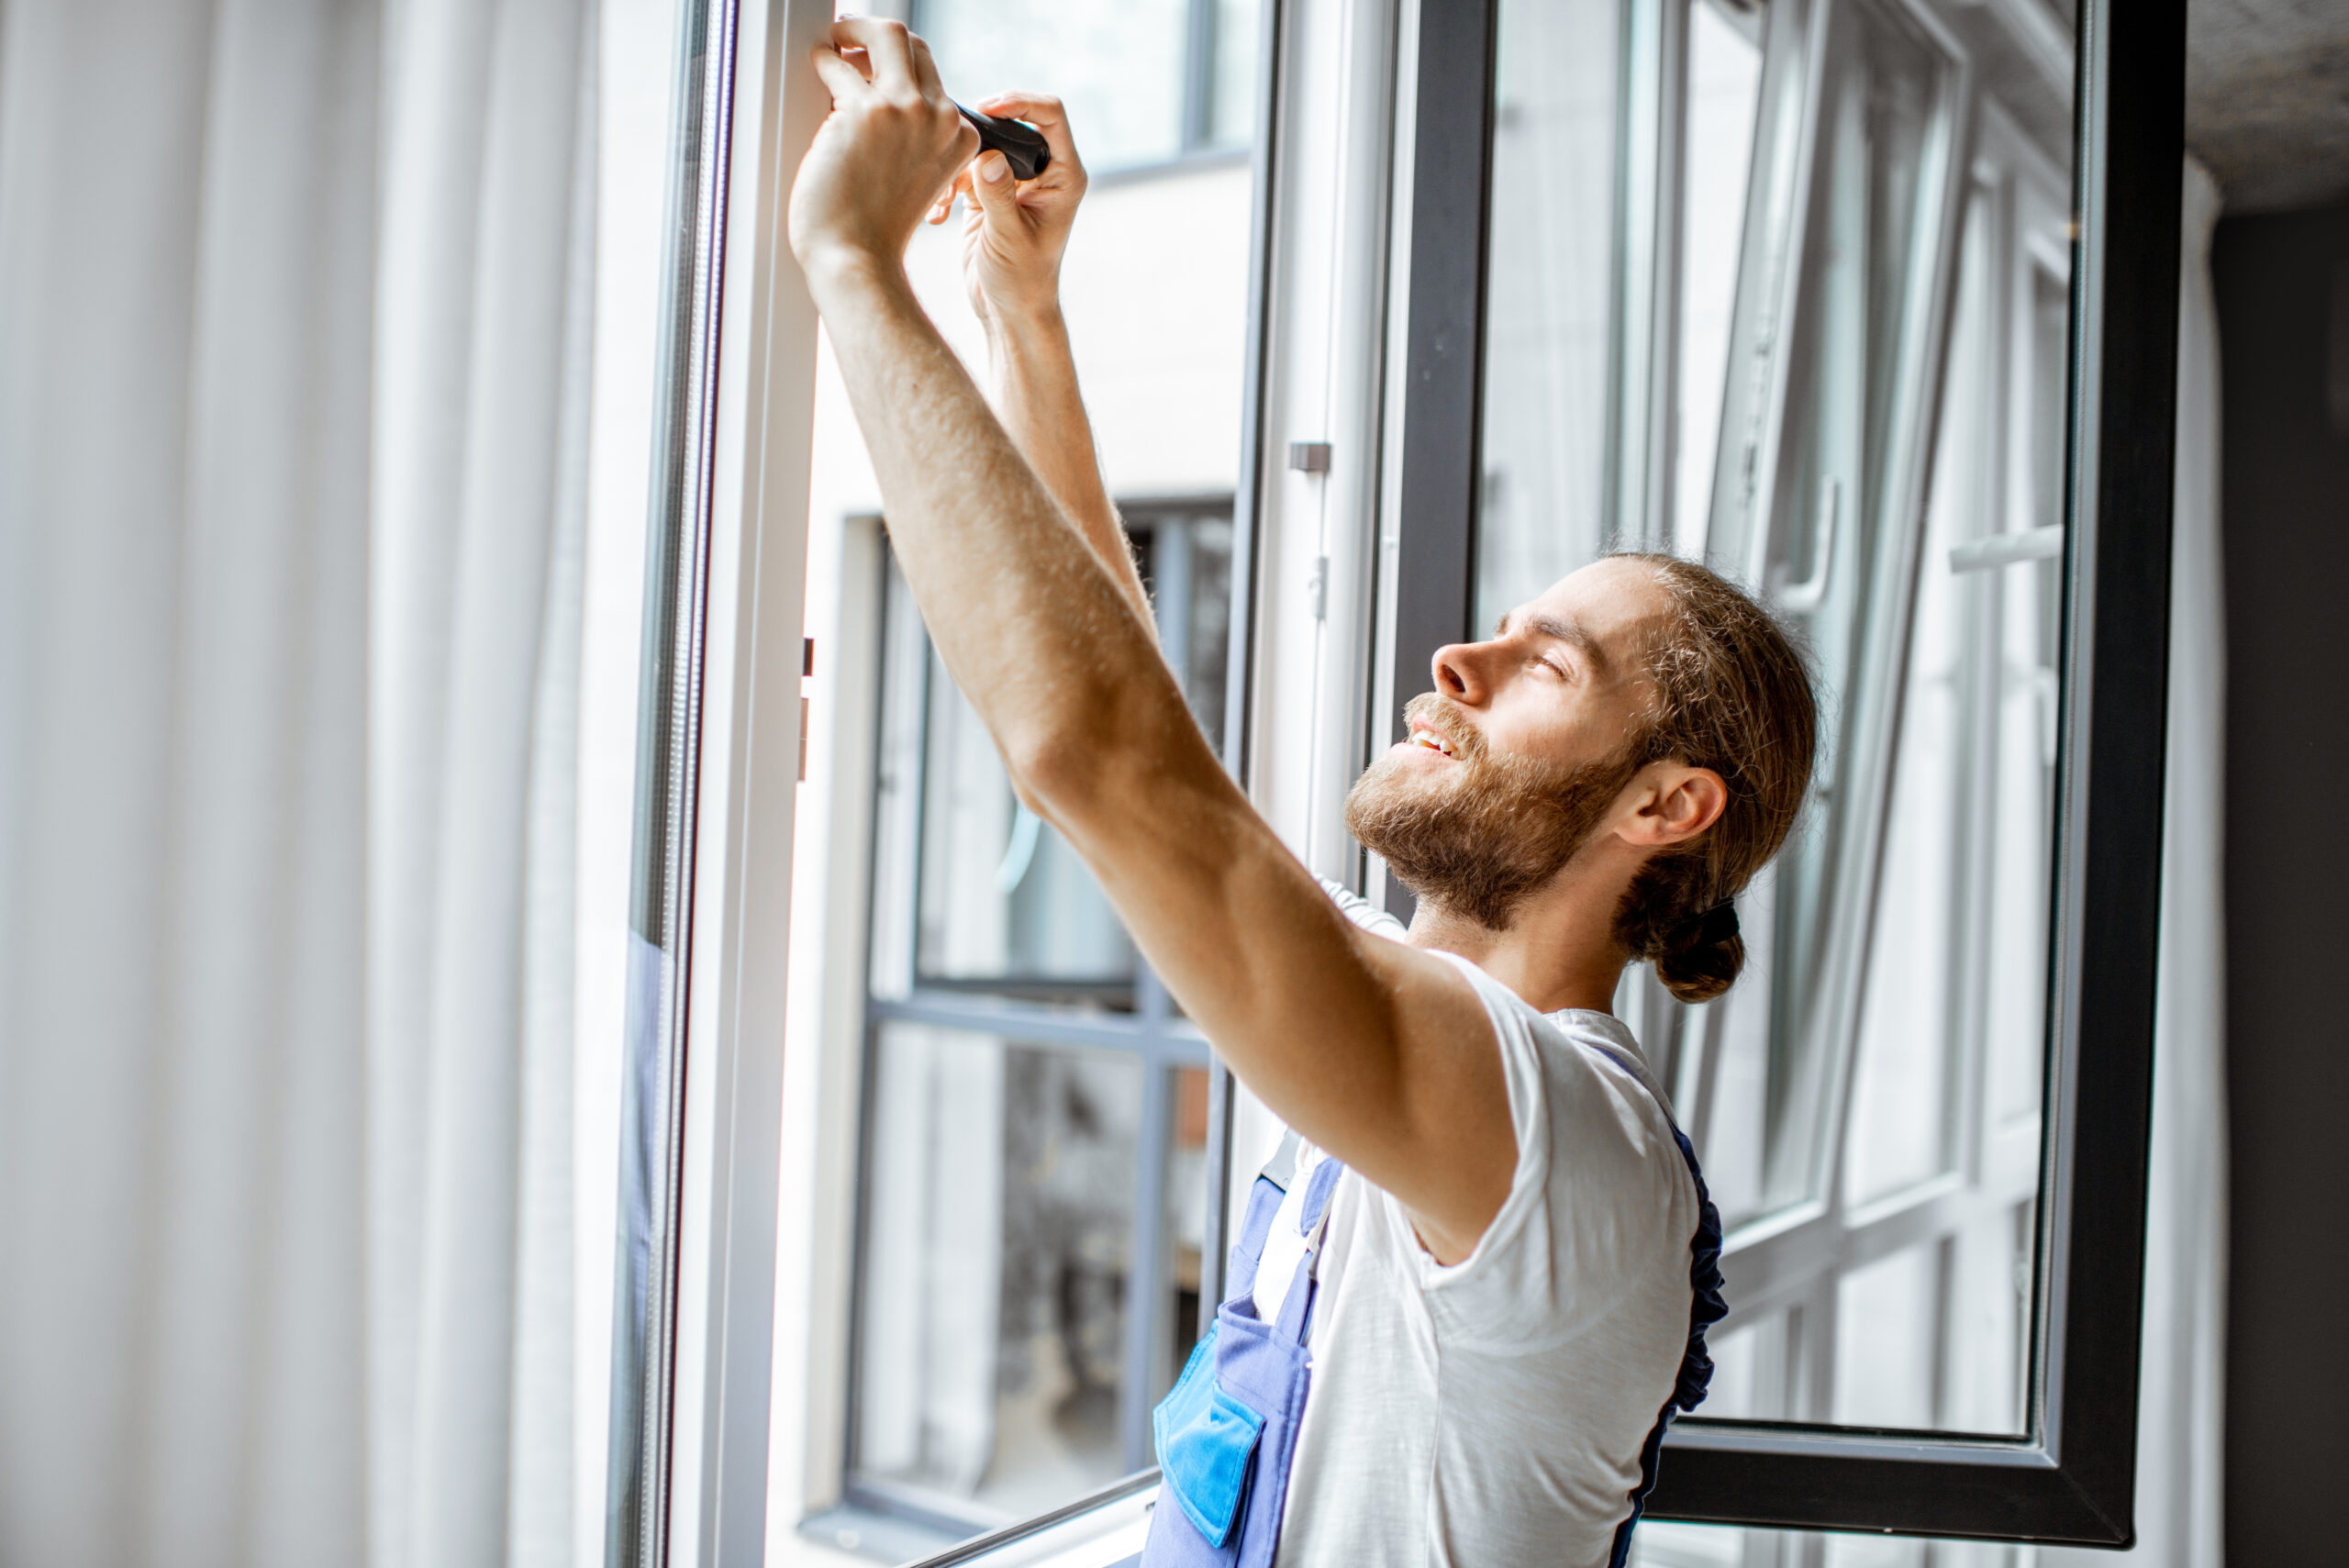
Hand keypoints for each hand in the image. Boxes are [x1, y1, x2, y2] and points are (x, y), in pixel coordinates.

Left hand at [789, 19, 977, 289]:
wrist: (856, 259)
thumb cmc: (875, 227)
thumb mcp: (918, 175)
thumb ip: (914, 136)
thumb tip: (875, 85)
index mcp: (958, 136)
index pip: (932, 76)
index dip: (898, 64)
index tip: (872, 63)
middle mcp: (939, 118)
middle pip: (912, 42)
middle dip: (875, 32)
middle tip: (849, 37)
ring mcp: (905, 111)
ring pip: (883, 33)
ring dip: (851, 30)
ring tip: (832, 44)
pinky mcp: (865, 111)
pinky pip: (838, 66)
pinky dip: (824, 62)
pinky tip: (817, 69)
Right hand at [924, 93, 1087, 331]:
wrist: (1007, 311)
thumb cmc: (1021, 281)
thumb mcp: (1009, 238)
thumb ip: (998, 196)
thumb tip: (986, 157)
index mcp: (1063, 175)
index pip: (1050, 115)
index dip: (1020, 101)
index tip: (987, 108)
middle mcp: (1041, 171)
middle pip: (1009, 123)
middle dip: (976, 135)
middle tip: (950, 151)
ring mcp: (1012, 180)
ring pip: (980, 145)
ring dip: (955, 165)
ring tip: (943, 199)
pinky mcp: (986, 192)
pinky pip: (962, 170)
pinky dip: (945, 185)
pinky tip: (937, 214)